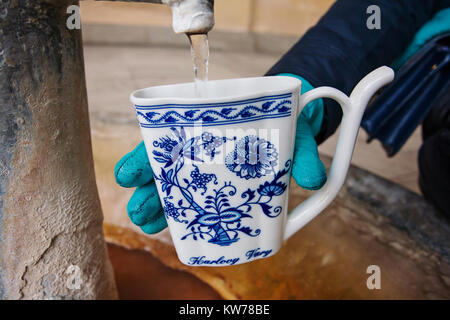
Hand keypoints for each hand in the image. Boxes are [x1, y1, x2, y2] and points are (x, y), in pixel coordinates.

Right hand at [115, 75, 326, 233]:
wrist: (297, 121)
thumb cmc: (288, 118)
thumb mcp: (297, 127)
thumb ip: (304, 149)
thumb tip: (311, 179)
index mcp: (211, 126)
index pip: (169, 140)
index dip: (146, 156)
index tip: (129, 175)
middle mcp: (205, 150)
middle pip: (167, 169)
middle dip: (150, 191)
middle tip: (139, 211)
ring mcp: (213, 171)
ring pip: (177, 188)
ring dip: (161, 208)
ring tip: (148, 224)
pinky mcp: (225, 188)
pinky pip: (200, 202)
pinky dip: (185, 214)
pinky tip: (174, 228)